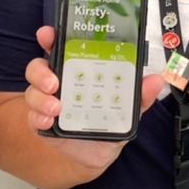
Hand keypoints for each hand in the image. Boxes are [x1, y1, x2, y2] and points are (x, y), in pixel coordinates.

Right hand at [24, 26, 167, 173]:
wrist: (98, 154)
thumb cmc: (109, 122)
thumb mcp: (128, 108)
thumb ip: (140, 95)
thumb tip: (155, 80)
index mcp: (78, 70)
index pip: (61, 47)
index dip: (51, 37)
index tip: (48, 34)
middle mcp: (59, 82)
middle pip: (39, 66)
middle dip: (41, 70)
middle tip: (54, 81)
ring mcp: (48, 101)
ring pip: (33, 90)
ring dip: (41, 97)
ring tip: (56, 107)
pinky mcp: (42, 122)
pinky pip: (33, 116)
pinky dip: (38, 117)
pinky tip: (48, 121)